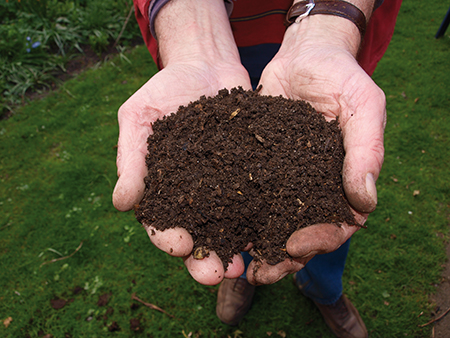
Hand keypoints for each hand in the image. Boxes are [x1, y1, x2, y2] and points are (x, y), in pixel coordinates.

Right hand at [113, 59, 251, 284]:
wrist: (205, 65)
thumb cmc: (164, 90)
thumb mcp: (139, 117)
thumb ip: (131, 159)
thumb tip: (121, 204)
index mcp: (162, 188)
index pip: (161, 222)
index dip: (168, 238)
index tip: (179, 245)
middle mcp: (194, 195)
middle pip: (198, 235)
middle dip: (204, 259)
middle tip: (214, 275)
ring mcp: (224, 186)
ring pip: (229, 227)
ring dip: (235, 249)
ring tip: (244, 267)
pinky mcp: (251, 173)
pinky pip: (258, 200)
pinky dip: (263, 219)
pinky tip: (272, 233)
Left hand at [246, 15, 384, 284]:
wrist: (304, 54)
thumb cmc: (341, 77)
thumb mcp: (363, 106)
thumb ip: (366, 151)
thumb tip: (365, 203)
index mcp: (342, 181)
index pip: (337, 224)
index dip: (319, 241)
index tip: (294, 247)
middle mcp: (312, 186)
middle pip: (300, 233)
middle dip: (281, 257)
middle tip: (259, 273)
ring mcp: (284, 178)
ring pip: (271, 221)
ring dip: (255, 244)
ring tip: (234, 262)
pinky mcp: (257, 165)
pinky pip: (246, 194)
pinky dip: (234, 213)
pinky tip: (217, 226)